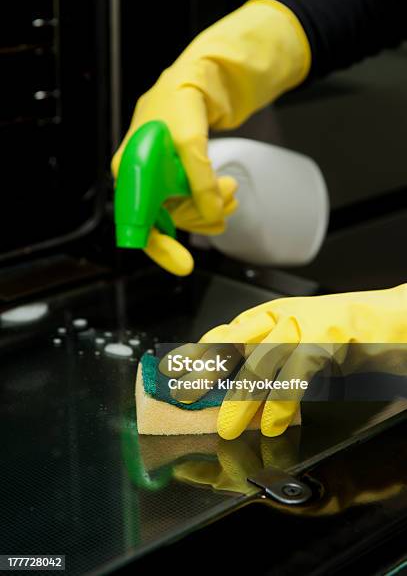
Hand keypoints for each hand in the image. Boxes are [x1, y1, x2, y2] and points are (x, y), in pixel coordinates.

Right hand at [112, 0, 310, 274]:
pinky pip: (192, 202)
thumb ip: (199, 180)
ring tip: (231, 189)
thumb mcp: (190, 141)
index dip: (160, 248)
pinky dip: (211, 200)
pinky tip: (225, 192)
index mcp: (130, 171)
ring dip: (211, 206)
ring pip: (184, 213)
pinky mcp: (175, 177)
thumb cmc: (182, 102)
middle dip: (200, 215)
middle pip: (167, 220)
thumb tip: (213, 215)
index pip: (138, 222)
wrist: (199, 78)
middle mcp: (139, 179)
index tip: (184, 265)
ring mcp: (158, 179)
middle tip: (229, 199)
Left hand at [160, 284, 406, 437]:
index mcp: (267, 316)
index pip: (221, 334)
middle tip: (183, 397)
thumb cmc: (340, 332)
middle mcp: (278, 317)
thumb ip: (266, 361)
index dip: (196, 355)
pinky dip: (280, 401)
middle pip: (231, 343)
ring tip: (226, 426)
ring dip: (240, 398)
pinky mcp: (325, 339)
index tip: (173, 372)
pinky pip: (295, 374)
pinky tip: (270, 423)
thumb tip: (233, 391)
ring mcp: (301, 326)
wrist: (388, 318)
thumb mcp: (294, 342)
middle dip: (203, 372)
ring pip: (260, 362)